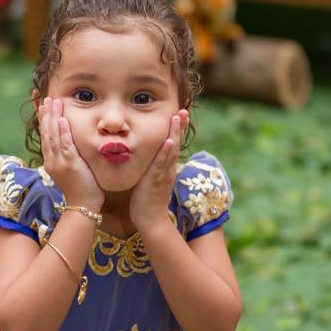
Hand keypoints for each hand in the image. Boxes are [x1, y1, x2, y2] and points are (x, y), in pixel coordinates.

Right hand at [39, 97, 103, 210]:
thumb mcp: (70, 169)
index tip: (40, 104)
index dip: (42, 119)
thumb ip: (68, 155)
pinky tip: (62, 119)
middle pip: (45, 133)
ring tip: (52, 101)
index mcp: (50, 161)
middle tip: (44, 97)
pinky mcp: (70, 164)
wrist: (83, 205)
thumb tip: (70, 142)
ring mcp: (59, 162)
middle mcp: (51, 160)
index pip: (44, 135)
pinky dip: (63, 131)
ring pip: (52, 136)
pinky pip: (65, 144)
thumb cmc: (81, 187)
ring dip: (52, 117)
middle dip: (44, 113)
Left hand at [129, 109, 188, 229]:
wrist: (150, 221)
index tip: (179, 114)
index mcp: (166, 167)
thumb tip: (147, 158)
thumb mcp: (150, 180)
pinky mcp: (156, 180)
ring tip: (179, 117)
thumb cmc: (146, 202)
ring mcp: (163, 173)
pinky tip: (169, 141)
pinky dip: (166, 152)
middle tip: (184, 109)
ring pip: (172, 150)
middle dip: (180, 126)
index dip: (177, 130)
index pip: (173, 144)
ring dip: (176, 133)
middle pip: (176, 143)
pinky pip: (162, 164)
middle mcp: (167, 168)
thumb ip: (151, 169)